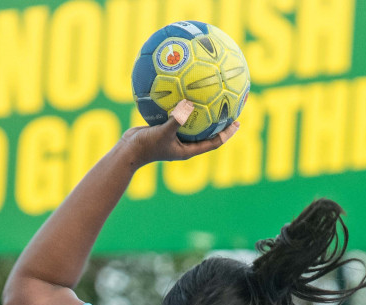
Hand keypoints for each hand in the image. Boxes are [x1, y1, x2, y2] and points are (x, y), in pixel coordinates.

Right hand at [120, 99, 238, 167]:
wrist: (127, 150)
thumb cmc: (146, 146)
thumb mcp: (163, 132)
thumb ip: (177, 120)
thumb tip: (189, 104)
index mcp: (188, 150)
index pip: (214, 142)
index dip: (227, 133)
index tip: (237, 122)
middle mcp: (184, 144)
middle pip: (208, 132)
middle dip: (219, 121)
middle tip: (229, 107)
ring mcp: (175, 137)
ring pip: (194, 124)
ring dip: (202, 113)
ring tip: (211, 97)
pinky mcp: (166, 130)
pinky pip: (179, 117)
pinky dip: (183, 108)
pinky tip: (185, 93)